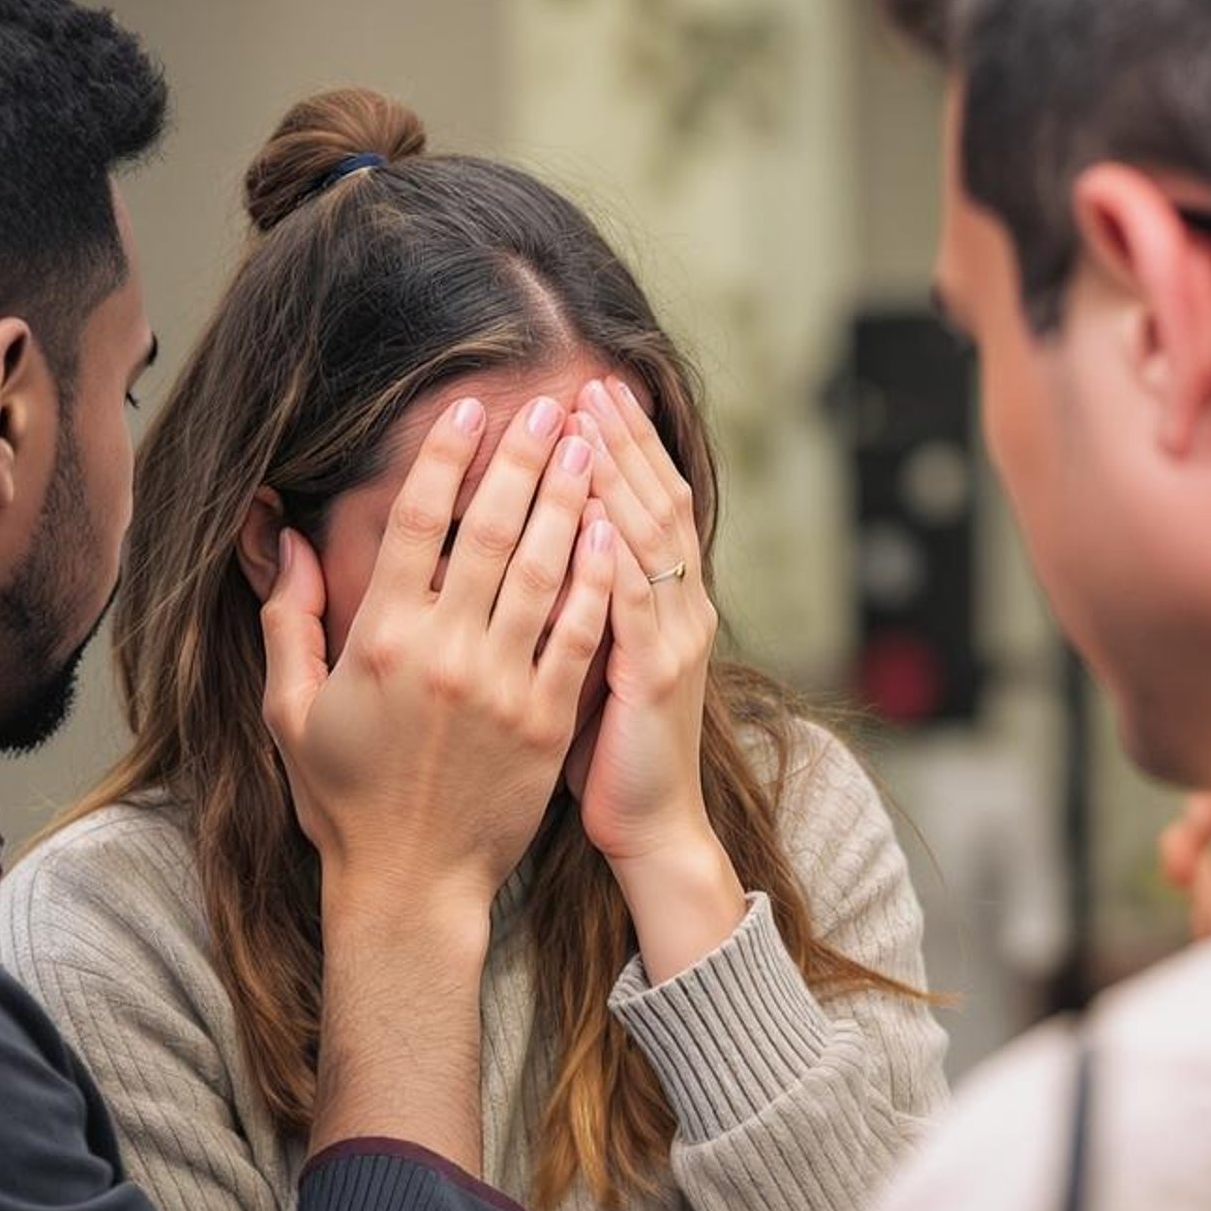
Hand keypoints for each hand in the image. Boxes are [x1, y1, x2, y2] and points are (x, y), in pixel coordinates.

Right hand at [262, 392, 616, 931]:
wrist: (410, 883)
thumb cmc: (342, 797)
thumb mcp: (288, 711)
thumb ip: (289, 619)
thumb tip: (286, 537)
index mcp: (379, 641)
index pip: (417, 525)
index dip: (444, 457)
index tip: (469, 407)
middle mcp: (443, 653)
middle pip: (491, 530)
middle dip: (523, 458)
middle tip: (549, 405)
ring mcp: (502, 686)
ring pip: (542, 569)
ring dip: (568, 498)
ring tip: (587, 444)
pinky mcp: (548, 720)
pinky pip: (578, 632)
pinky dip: (596, 576)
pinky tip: (610, 529)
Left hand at [564, 377, 718, 862]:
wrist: (649, 826)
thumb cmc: (607, 751)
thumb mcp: (593, 664)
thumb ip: (575, 604)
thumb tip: (535, 548)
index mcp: (661, 602)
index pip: (646, 503)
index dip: (623, 448)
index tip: (587, 395)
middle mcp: (676, 608)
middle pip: (653, 502)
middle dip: (619, 441)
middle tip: (587, 384)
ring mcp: (671, 640)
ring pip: (648, 540)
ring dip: (617, 478)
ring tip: (588, 425)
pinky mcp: (653, 680)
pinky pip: (634, 608)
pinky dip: (615, 560)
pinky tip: (592, 519)